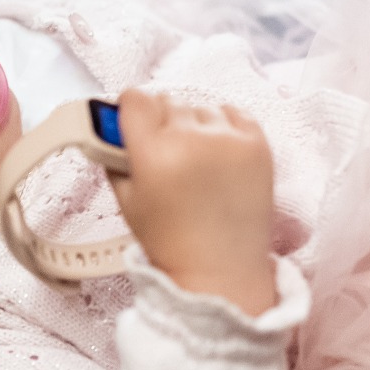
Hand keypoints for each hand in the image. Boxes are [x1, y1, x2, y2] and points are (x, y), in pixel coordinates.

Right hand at [109, 89, 276, 315]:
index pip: (135, 98)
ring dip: (193, 124)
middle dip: (161, 121)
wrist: (221, 270)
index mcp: (153, 153)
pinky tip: (219, 154)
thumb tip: (111, 127)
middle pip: (167, 100)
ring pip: (200, 107)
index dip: (130, 109)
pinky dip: (224, 127)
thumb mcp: (126, 201)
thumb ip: (114, 157)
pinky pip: (234, 113)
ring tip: (196, 159)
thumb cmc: (169, 241)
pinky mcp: (258, 145)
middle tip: (165, 152)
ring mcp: (229, 140)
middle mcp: (192, 139)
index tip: (131, 122)